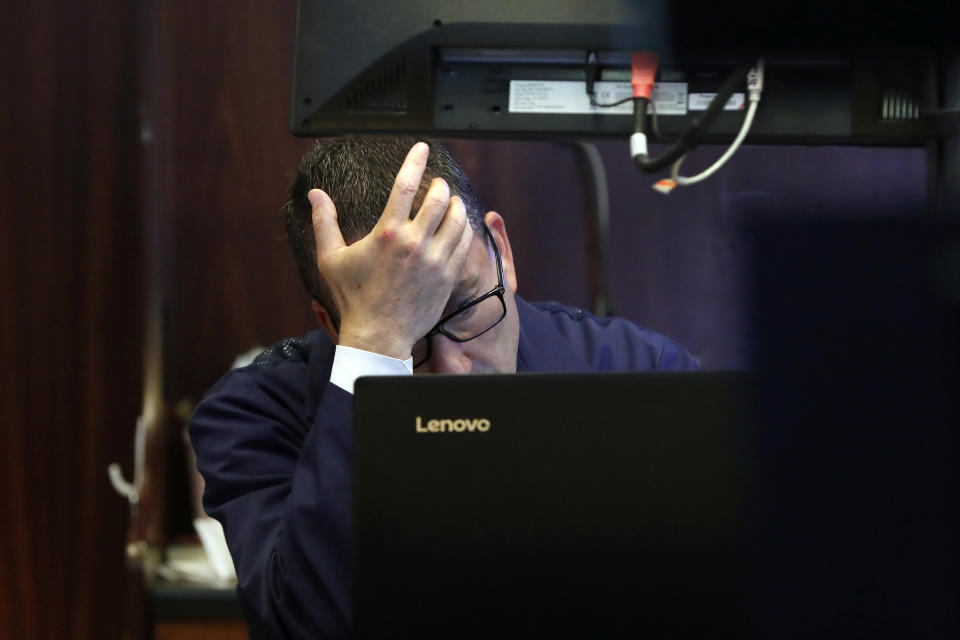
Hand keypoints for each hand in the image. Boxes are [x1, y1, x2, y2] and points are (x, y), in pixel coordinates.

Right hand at [308, 142, 474, 359]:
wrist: (379, 335)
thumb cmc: (353, 298)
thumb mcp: (331, 259)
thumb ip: (324, 222)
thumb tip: (316, 194)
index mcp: (387, 233)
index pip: (405, 185)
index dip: (415, 161)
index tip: (422, 146)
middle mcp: (414, 243)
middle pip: (438, 199)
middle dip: (438, 185)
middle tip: (436, 183)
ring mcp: (435, 260)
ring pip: (457, 219)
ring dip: (455, 204)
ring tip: (450, 201)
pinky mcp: (447, 276)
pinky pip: (463, 242)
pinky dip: (463, 228)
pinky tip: (459, 225)